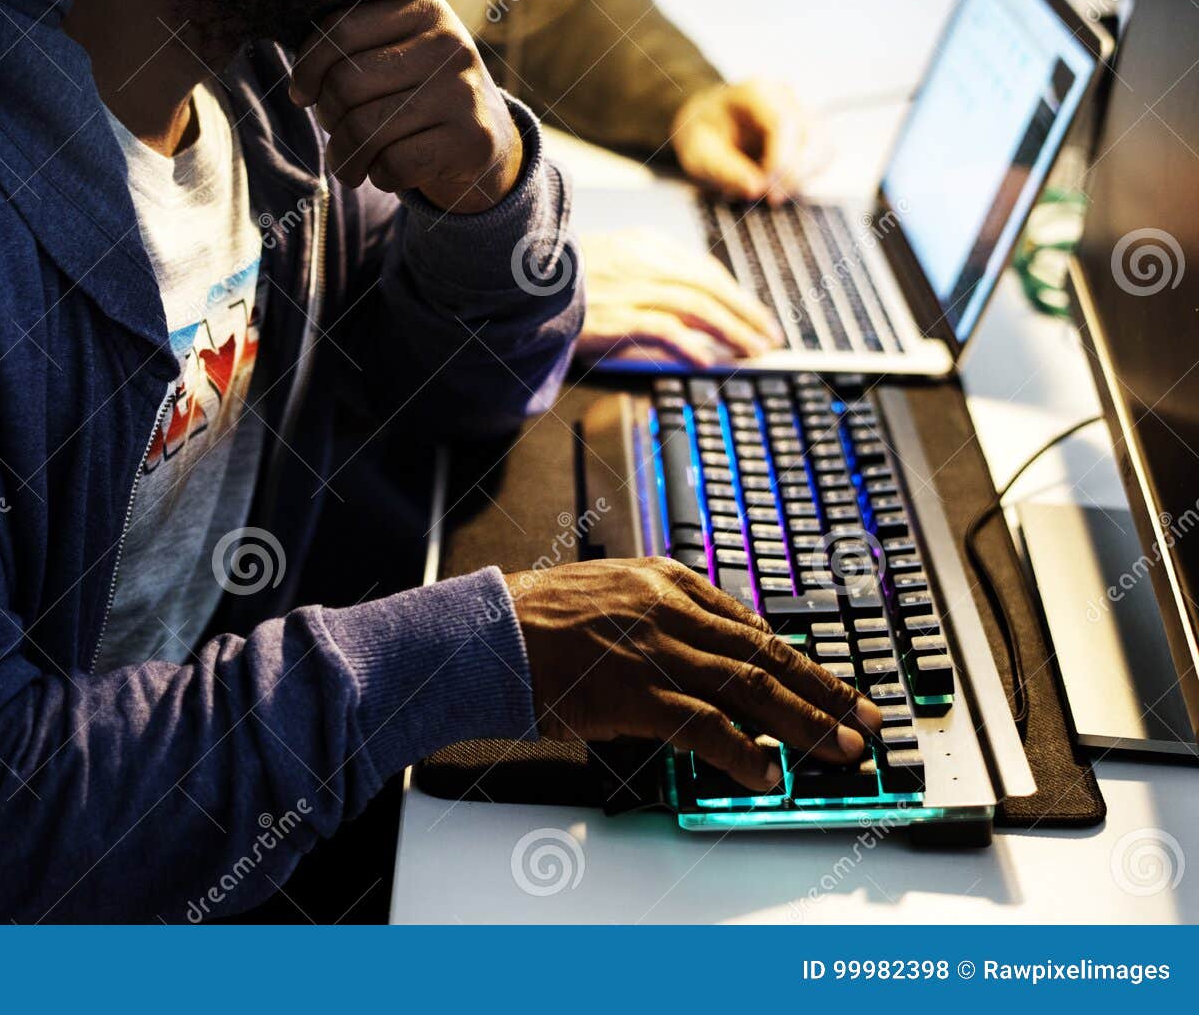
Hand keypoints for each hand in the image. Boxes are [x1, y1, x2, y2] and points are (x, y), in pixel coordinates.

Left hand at [289, 0, 522, 213]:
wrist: (485, 140)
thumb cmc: (417, 94)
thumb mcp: (395, 52)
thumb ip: (352, 45)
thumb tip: (300, 88)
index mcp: (424, 8)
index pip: (340, 28)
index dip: (307, 67)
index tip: (303, 94)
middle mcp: (449, 43)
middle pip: (347, 83)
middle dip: (328, 116)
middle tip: (337, 130)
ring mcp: (464, 92)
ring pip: (365, 129)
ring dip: (344, 157)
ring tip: (348, 163)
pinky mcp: (472, 139)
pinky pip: (395, 164)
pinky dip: (378, 177)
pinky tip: (385, 172)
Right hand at [508, 558, 880, 790]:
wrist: (487, 631)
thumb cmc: (536, 618)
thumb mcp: (608, 591)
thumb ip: (659, 614)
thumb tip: (705, 651)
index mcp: (666, 580)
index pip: (751, 623)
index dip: (798, 658)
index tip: (827, 681)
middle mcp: (670, 609)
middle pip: (765, 654)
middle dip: (823, 689)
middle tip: (864, 716)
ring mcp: (656, 650)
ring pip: (750, 688)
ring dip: (804, 722)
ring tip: (841, 747)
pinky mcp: (636, 692)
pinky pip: (705, 726)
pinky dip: (742, 751)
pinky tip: (767, 770)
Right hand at [576, 227, 783, 365]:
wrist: (522, 280)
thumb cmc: (563, 278)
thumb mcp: (609, 262)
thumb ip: (644, 274)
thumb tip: (681, 308)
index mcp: (644, 245)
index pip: (702, 268)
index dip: (734, 293)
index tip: (752, 313)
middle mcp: (644, 262)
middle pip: (709, 286)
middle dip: (745, 312)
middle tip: (769, 335)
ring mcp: (631, 287)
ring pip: (697, 306)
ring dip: (731, 330)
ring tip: (752, 351)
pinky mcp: (617, 314)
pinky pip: (664, 329)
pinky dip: (690, 344)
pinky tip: (707, 361)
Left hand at [671, 79, 812, 204]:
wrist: (705, 123)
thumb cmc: (701, 134)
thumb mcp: (697, 154)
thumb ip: (724, 170)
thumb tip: (755, 189)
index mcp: (755, 92)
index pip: (783, 123)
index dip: (780, 161)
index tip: (764, 189)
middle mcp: (784, 96)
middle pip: (811, 134)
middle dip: (794, 173)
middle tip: (770, 198)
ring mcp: (800, 110)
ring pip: (823, 144)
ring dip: (805, 175)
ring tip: (774, 193)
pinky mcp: (808, 130)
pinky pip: (824, 153)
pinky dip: (809, 174)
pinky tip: (783, 184)